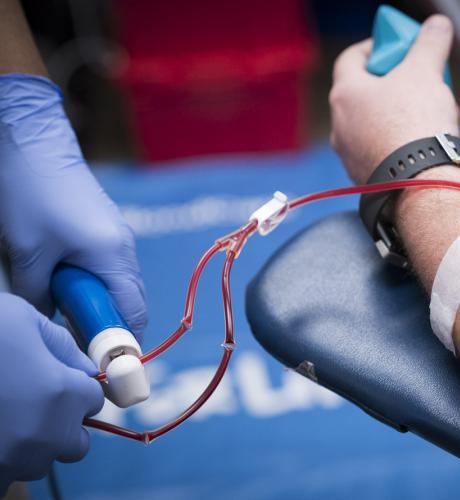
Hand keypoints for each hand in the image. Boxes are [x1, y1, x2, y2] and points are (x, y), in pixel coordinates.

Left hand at [0, 74, 146, 338]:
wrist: (32, 139)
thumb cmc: (30, 193)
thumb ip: (39, 295)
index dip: (121, 346)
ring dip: (96, 305)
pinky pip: (107, 269)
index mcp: (113, 257)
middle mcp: (124, 249)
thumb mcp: (27, 253)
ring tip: (66, 315)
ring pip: (117, 287)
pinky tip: (65, 285)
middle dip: (107, 328)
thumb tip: (45, 327)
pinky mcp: (104, 229)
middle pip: (128, 303)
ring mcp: (116, 237)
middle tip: (79, 348)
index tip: (106, 372)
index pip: (131, 315)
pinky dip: (91, 285)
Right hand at [0, 293, 103, 493]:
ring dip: (29, 446)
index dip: (74, 387)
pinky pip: (6, 478)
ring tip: (2, 417)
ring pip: (39, 462)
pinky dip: (2, 462)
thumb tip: (83, 367)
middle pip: (74, 441)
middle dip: (61, 425)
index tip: (52, 380)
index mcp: (63, 394)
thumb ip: (60, 343)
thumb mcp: (20, 318)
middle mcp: (47, 435)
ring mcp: (15, 462)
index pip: (94, 400)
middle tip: (29, 404)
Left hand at [329, 15, 458, 184]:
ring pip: (372, 124)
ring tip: (426, 113)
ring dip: (395, 115)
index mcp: (345, 94)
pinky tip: (422, 142)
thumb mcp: (425, 72)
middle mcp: (340, 125)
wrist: (419, 182)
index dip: (375, 48)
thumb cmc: (414, 124)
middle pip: (363, 92)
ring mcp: (350, 155)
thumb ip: (429, 44)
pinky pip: (380, 151)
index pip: (351, 58)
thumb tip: (437, 27)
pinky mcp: (366, 177)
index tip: (396, 47)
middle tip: (417, 78)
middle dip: (392, 82)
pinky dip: (397, 142)